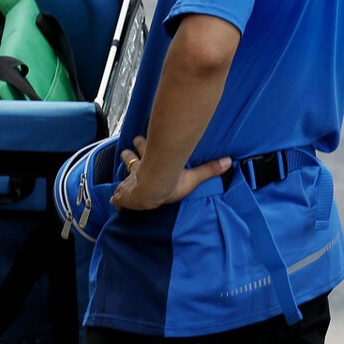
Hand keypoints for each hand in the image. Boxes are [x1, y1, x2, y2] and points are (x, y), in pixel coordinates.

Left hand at [111, 136, 231, 210]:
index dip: (141, 146)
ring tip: (118, 179)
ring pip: (122, 177)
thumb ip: (209, 169)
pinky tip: (114, 203)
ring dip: (121, 177)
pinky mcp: (124, 196)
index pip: (144, 151)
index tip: (137, 140)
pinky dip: (117, 200)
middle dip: (129, 155)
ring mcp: (130, 183)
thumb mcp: (191, 176)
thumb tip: (229, 161)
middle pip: (131, 158)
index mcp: (151, 163)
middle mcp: (138, 170)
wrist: (151, 189)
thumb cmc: (169, 182)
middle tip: (126, 150)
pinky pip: (118, 199)